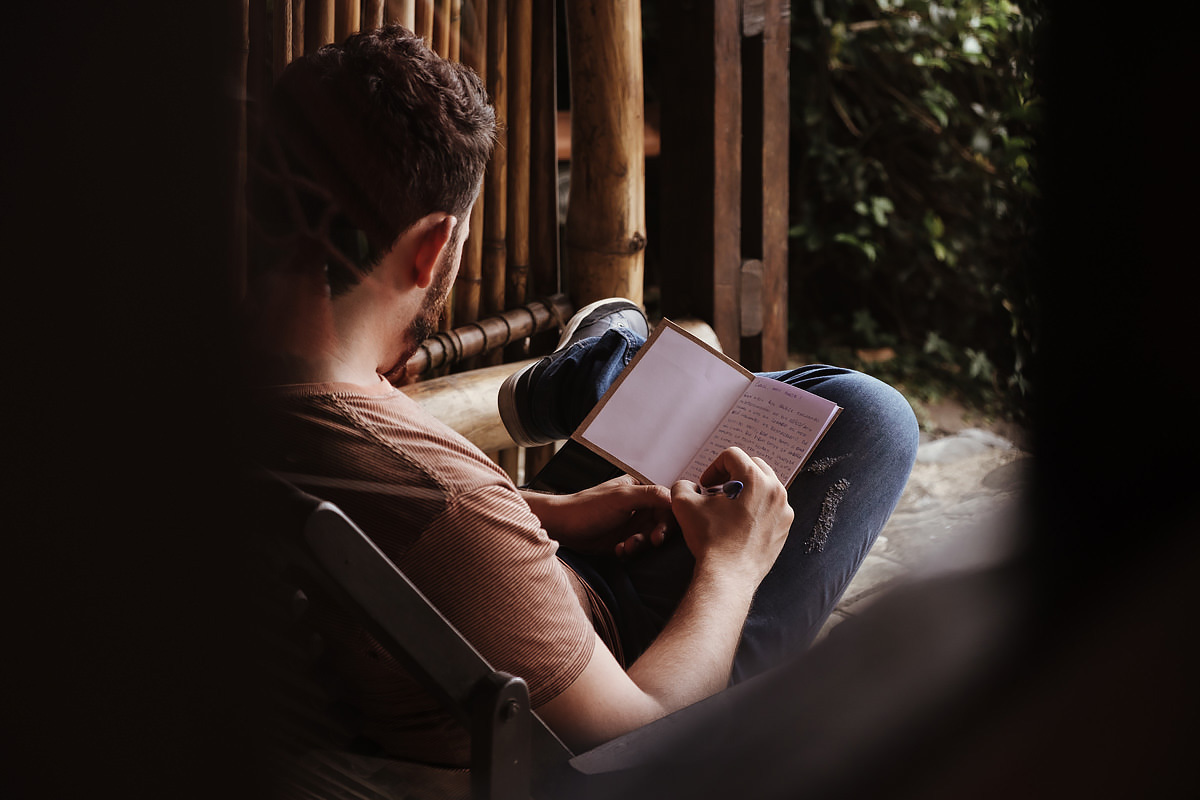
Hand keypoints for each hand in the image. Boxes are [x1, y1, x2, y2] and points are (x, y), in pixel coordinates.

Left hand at [523, 476, 674, 557]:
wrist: (562, 526)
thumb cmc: (588, 507)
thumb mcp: (622, 498)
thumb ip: (650, 495)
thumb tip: (676, 497)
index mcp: (639, 489)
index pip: (666, 504)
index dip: (668, 519)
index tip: (661, 532)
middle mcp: (637, 506)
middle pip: (660, 523)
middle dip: (654, 534)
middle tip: (650, 542)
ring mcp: (629, 523)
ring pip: (648, 537)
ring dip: (640, 544)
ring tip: (625, 547)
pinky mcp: (622, 539)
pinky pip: (636, 548)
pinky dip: (630, 551)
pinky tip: (618, 550)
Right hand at [670, 447, 792, 583]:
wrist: (727, 576)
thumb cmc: (710, 540)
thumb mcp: (684, 505)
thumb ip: (683, 485)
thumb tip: (689, 486)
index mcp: (755, 479)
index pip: (732, 456)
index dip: (713, 467)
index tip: (706, 485)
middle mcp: (775, 491)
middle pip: (753, 466)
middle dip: (733, 475)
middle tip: (717, 493)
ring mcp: (783, 511)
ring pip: (765, 487)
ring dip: (746, 491)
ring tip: (729, 508)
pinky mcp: (785, 528)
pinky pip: (772, 508)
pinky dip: (757, 509)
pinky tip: (740, 524)